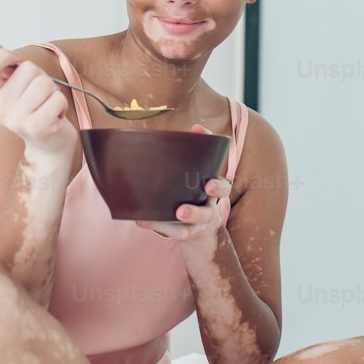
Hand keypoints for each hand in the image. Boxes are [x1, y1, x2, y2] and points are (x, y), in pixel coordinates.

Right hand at [0, 35, 76, 163]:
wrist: (49, 146)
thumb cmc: (34, 111)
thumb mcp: (15, 85)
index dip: (4, 57)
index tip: (15, 63)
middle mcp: (0, 109)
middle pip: (29, 69)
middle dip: (41, 79)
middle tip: (39, 97)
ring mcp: (17, 120)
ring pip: (45, 83)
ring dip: (53, 92)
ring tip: (47, 106)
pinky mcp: (37, 127)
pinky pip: (57, 98)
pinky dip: (61, 105)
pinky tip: (54, 116)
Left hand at [137, 125, 231, 246]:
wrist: (200, 234)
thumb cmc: (188, 197)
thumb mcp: (187, 179)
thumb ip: (177, 161)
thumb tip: (152, 138)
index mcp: (212, 180)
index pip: (216, 157)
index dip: (210, 142)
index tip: (198, 130)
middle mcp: (212, 198)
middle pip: (221, 190)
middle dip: (216, 186)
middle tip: (208, 184)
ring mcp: (203, 218)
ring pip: (202, 217)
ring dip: (193, 213)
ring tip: (180, 211)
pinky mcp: (189, 232)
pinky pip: (178, 233)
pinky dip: (161, 227)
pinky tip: (142, 221)